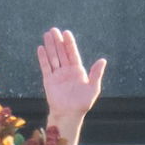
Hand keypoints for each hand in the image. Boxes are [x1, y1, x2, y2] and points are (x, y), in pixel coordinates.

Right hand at [37, 27, 104, 144]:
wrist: (69, 114)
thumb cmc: (82, 103)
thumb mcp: (93, 88)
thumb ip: (96, 74)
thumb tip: (103, 60)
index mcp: (77, 71)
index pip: (72, 53)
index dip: (69, 43)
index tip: (66, 33)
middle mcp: (67, 71)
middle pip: (61, 52)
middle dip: (58, 41)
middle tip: (53, 29)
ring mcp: (57, 75)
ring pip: (53, 57)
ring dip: (50, 46)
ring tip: (47, 34)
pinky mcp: (49, 80)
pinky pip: (45, 67)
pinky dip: (43, 58)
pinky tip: (41, 48)